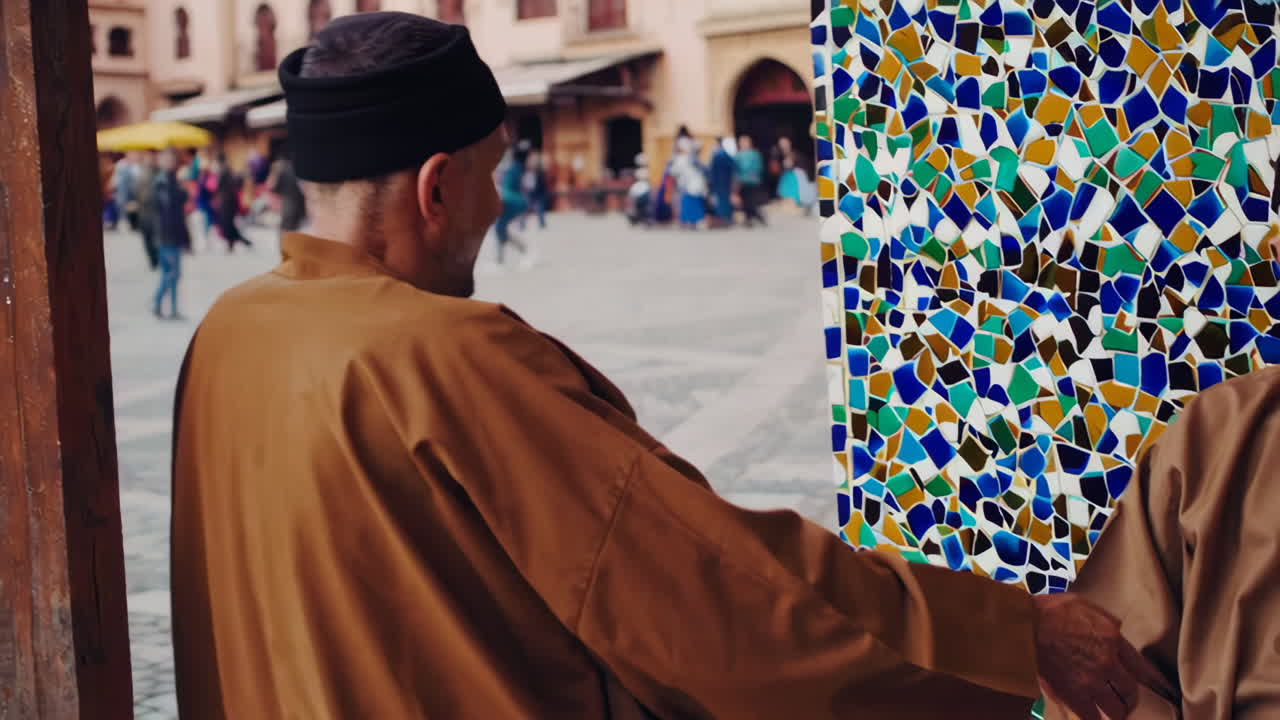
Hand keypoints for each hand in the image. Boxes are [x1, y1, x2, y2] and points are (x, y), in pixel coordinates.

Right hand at [1033, 593, 1178, 719]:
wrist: (1026, 624)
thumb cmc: (1049, 610)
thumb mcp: (1085, 606)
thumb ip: (1104, 621)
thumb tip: (1115, 629)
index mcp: (1113, 639)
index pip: (1143, 667)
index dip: (1153, 681)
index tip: (1159, 689)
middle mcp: (1108, 662)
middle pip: (1130, 691)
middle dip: (1128, 698)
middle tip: (1125, 702)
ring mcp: (1091, 681)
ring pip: (1116, 709)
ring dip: (1115, 712)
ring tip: (1111, 713)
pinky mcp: (1074, 694)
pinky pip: (1092, 717)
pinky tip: (1094, 719)